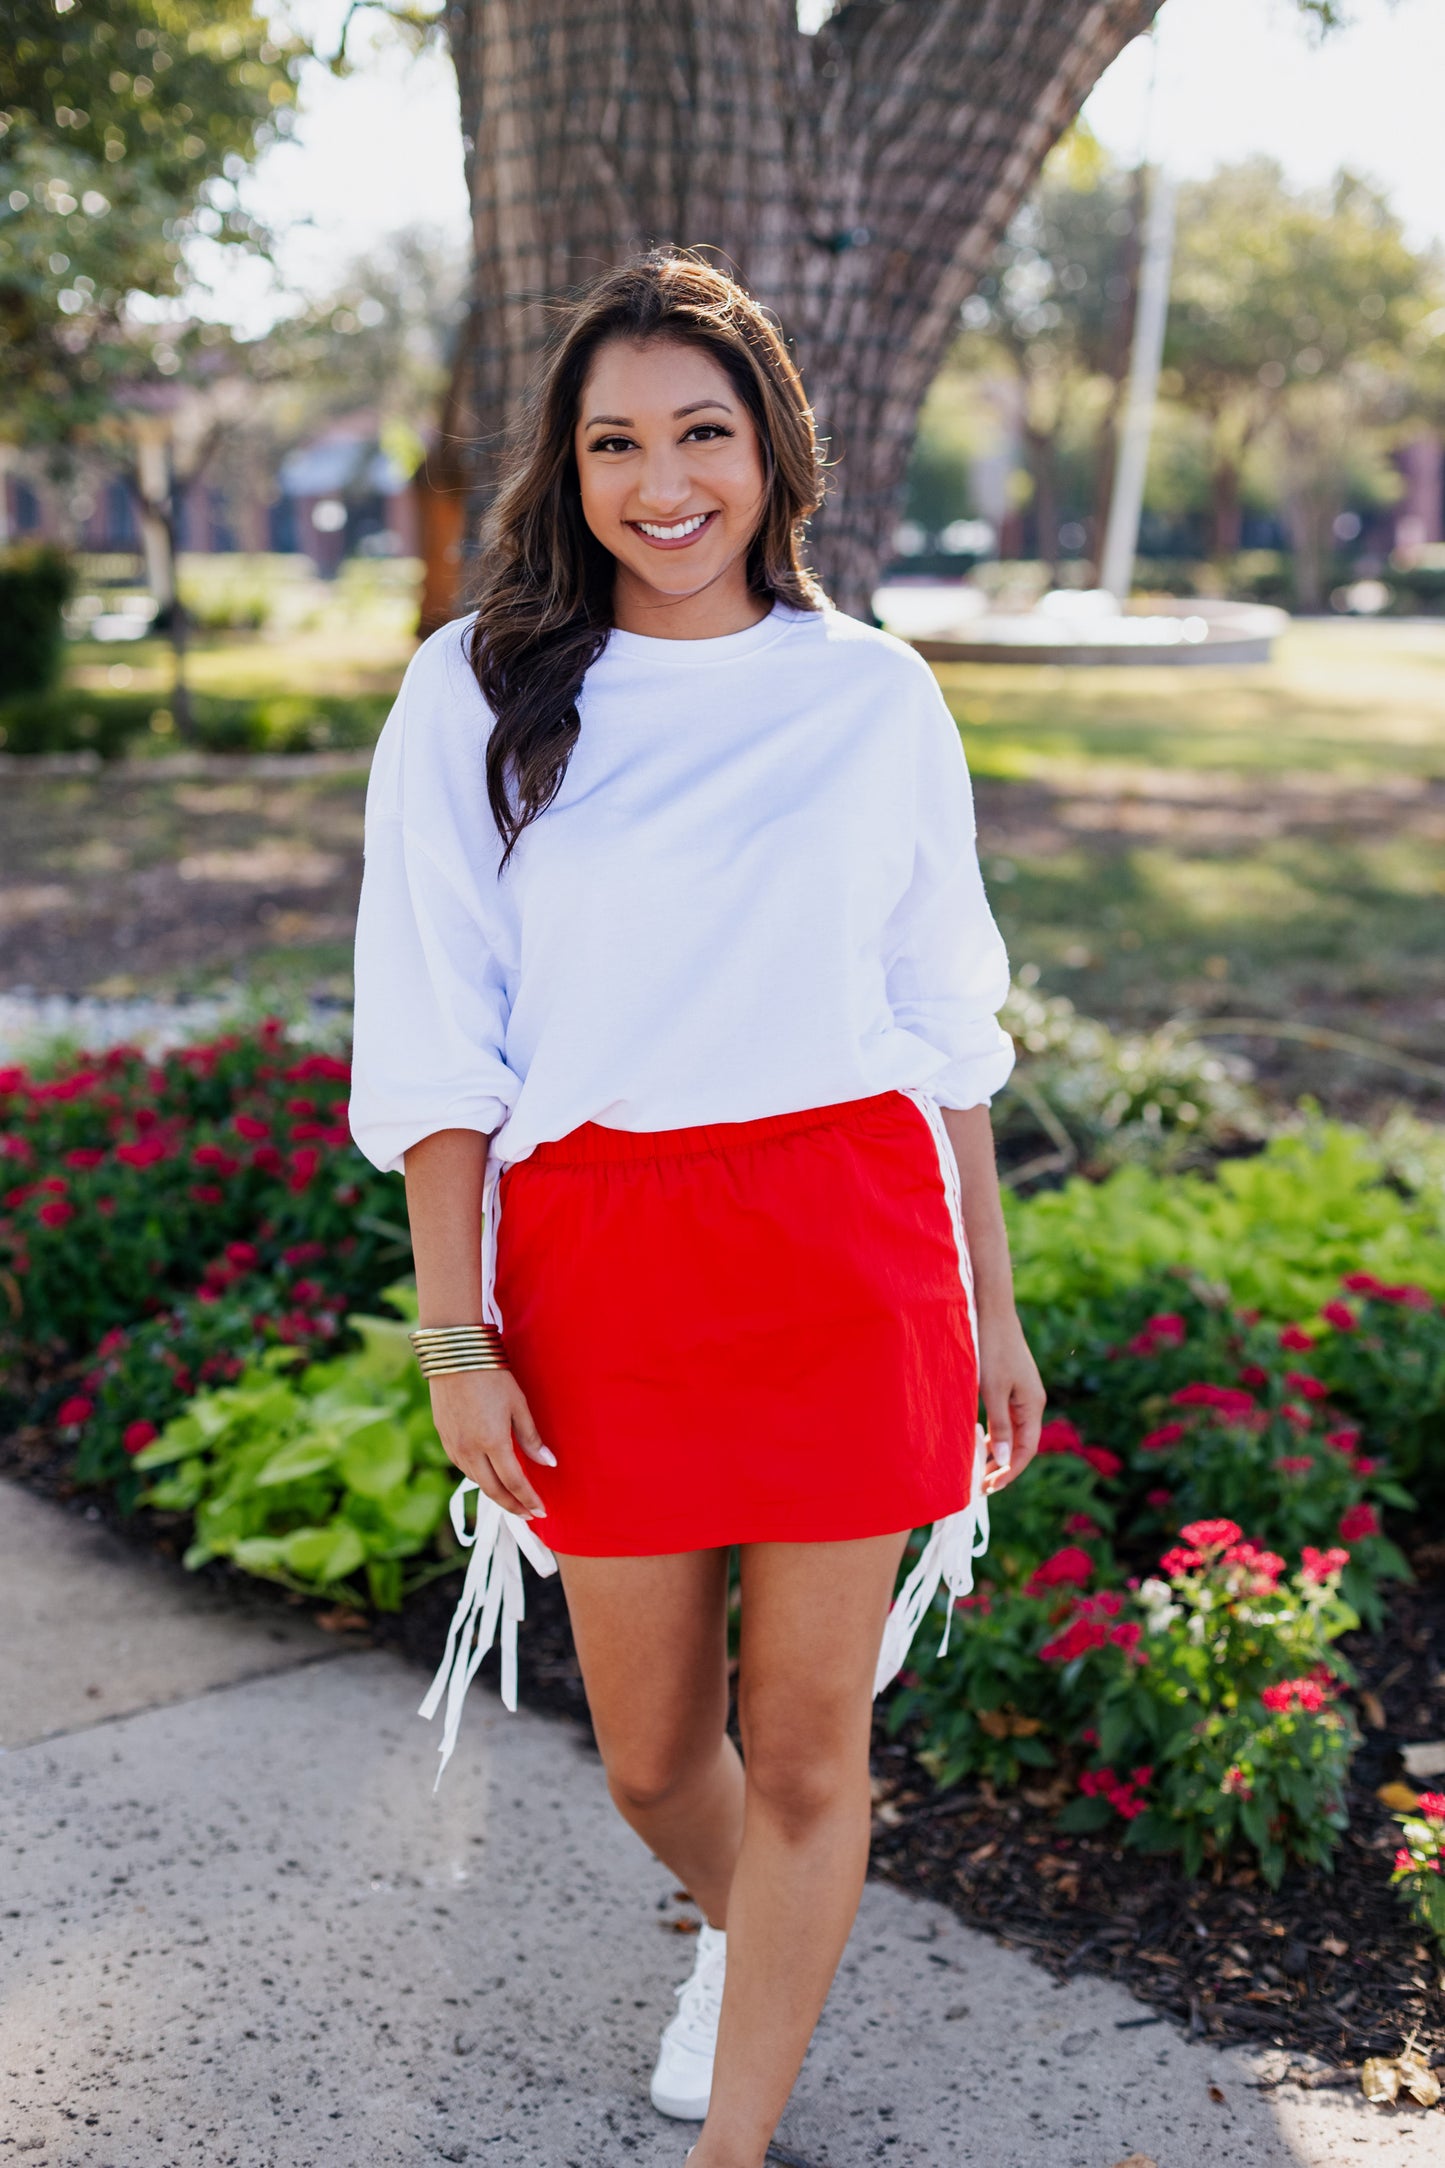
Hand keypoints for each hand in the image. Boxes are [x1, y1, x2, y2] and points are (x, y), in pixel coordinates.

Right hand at [428, 1369, 554, 1519]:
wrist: (454, 1356)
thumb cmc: (492, 1376)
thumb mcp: (518, 1405)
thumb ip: (531, 1438)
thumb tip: (548, 1463)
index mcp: (492, 1442)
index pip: (514, 1482)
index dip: (529, 1499)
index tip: (541, 1511)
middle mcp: (470, 1450)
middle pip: (493, 1490)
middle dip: (512, 1506)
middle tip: (528, 1515)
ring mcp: (454, 1445)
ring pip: (476, 1480)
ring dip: (495, 1494)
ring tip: (512, 1500)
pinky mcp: (444, 1438)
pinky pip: (463, 1467)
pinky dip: (479, 1477)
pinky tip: (488, 1477)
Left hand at [977, 1304, 1045, 1496]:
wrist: (992, 1313)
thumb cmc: (992, 1349)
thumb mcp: (992, 1390)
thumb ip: (999, 1425)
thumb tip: (1004, 1458)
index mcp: (1033, 1405)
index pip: (1025, 1450)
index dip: (1009, 1472)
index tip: (990, 1488)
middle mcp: (1032, 1402)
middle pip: (1021, 1444)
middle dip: (1003, 1467)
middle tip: (981, 1485)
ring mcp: (1022, 1394)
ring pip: (1013, 1432)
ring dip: (998, 1452)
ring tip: (980, 1470)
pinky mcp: (1012, 1386)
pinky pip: (1006, 1418)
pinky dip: (995, 1434)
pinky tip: (979, 1442)